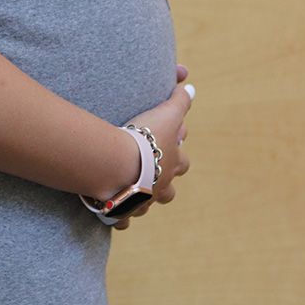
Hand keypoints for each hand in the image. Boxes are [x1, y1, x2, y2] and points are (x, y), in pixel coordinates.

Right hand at [112, 64, 192, 229]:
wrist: (119, 165)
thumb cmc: (144, 138)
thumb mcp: (167, 114)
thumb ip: (180, 101)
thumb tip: (192, 87)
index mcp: (172, 164)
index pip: (182, 160)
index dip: (177, 151)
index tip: (168, 143)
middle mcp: (161, 185)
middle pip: (169, 189)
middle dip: (163, 181)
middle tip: (152, 170)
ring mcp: (143, 200)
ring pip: (148, 205)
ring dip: (143, 198)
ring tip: (133, 190)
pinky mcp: (122, 211)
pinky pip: (121, 218)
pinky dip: (118, 215)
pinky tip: (112, 209)